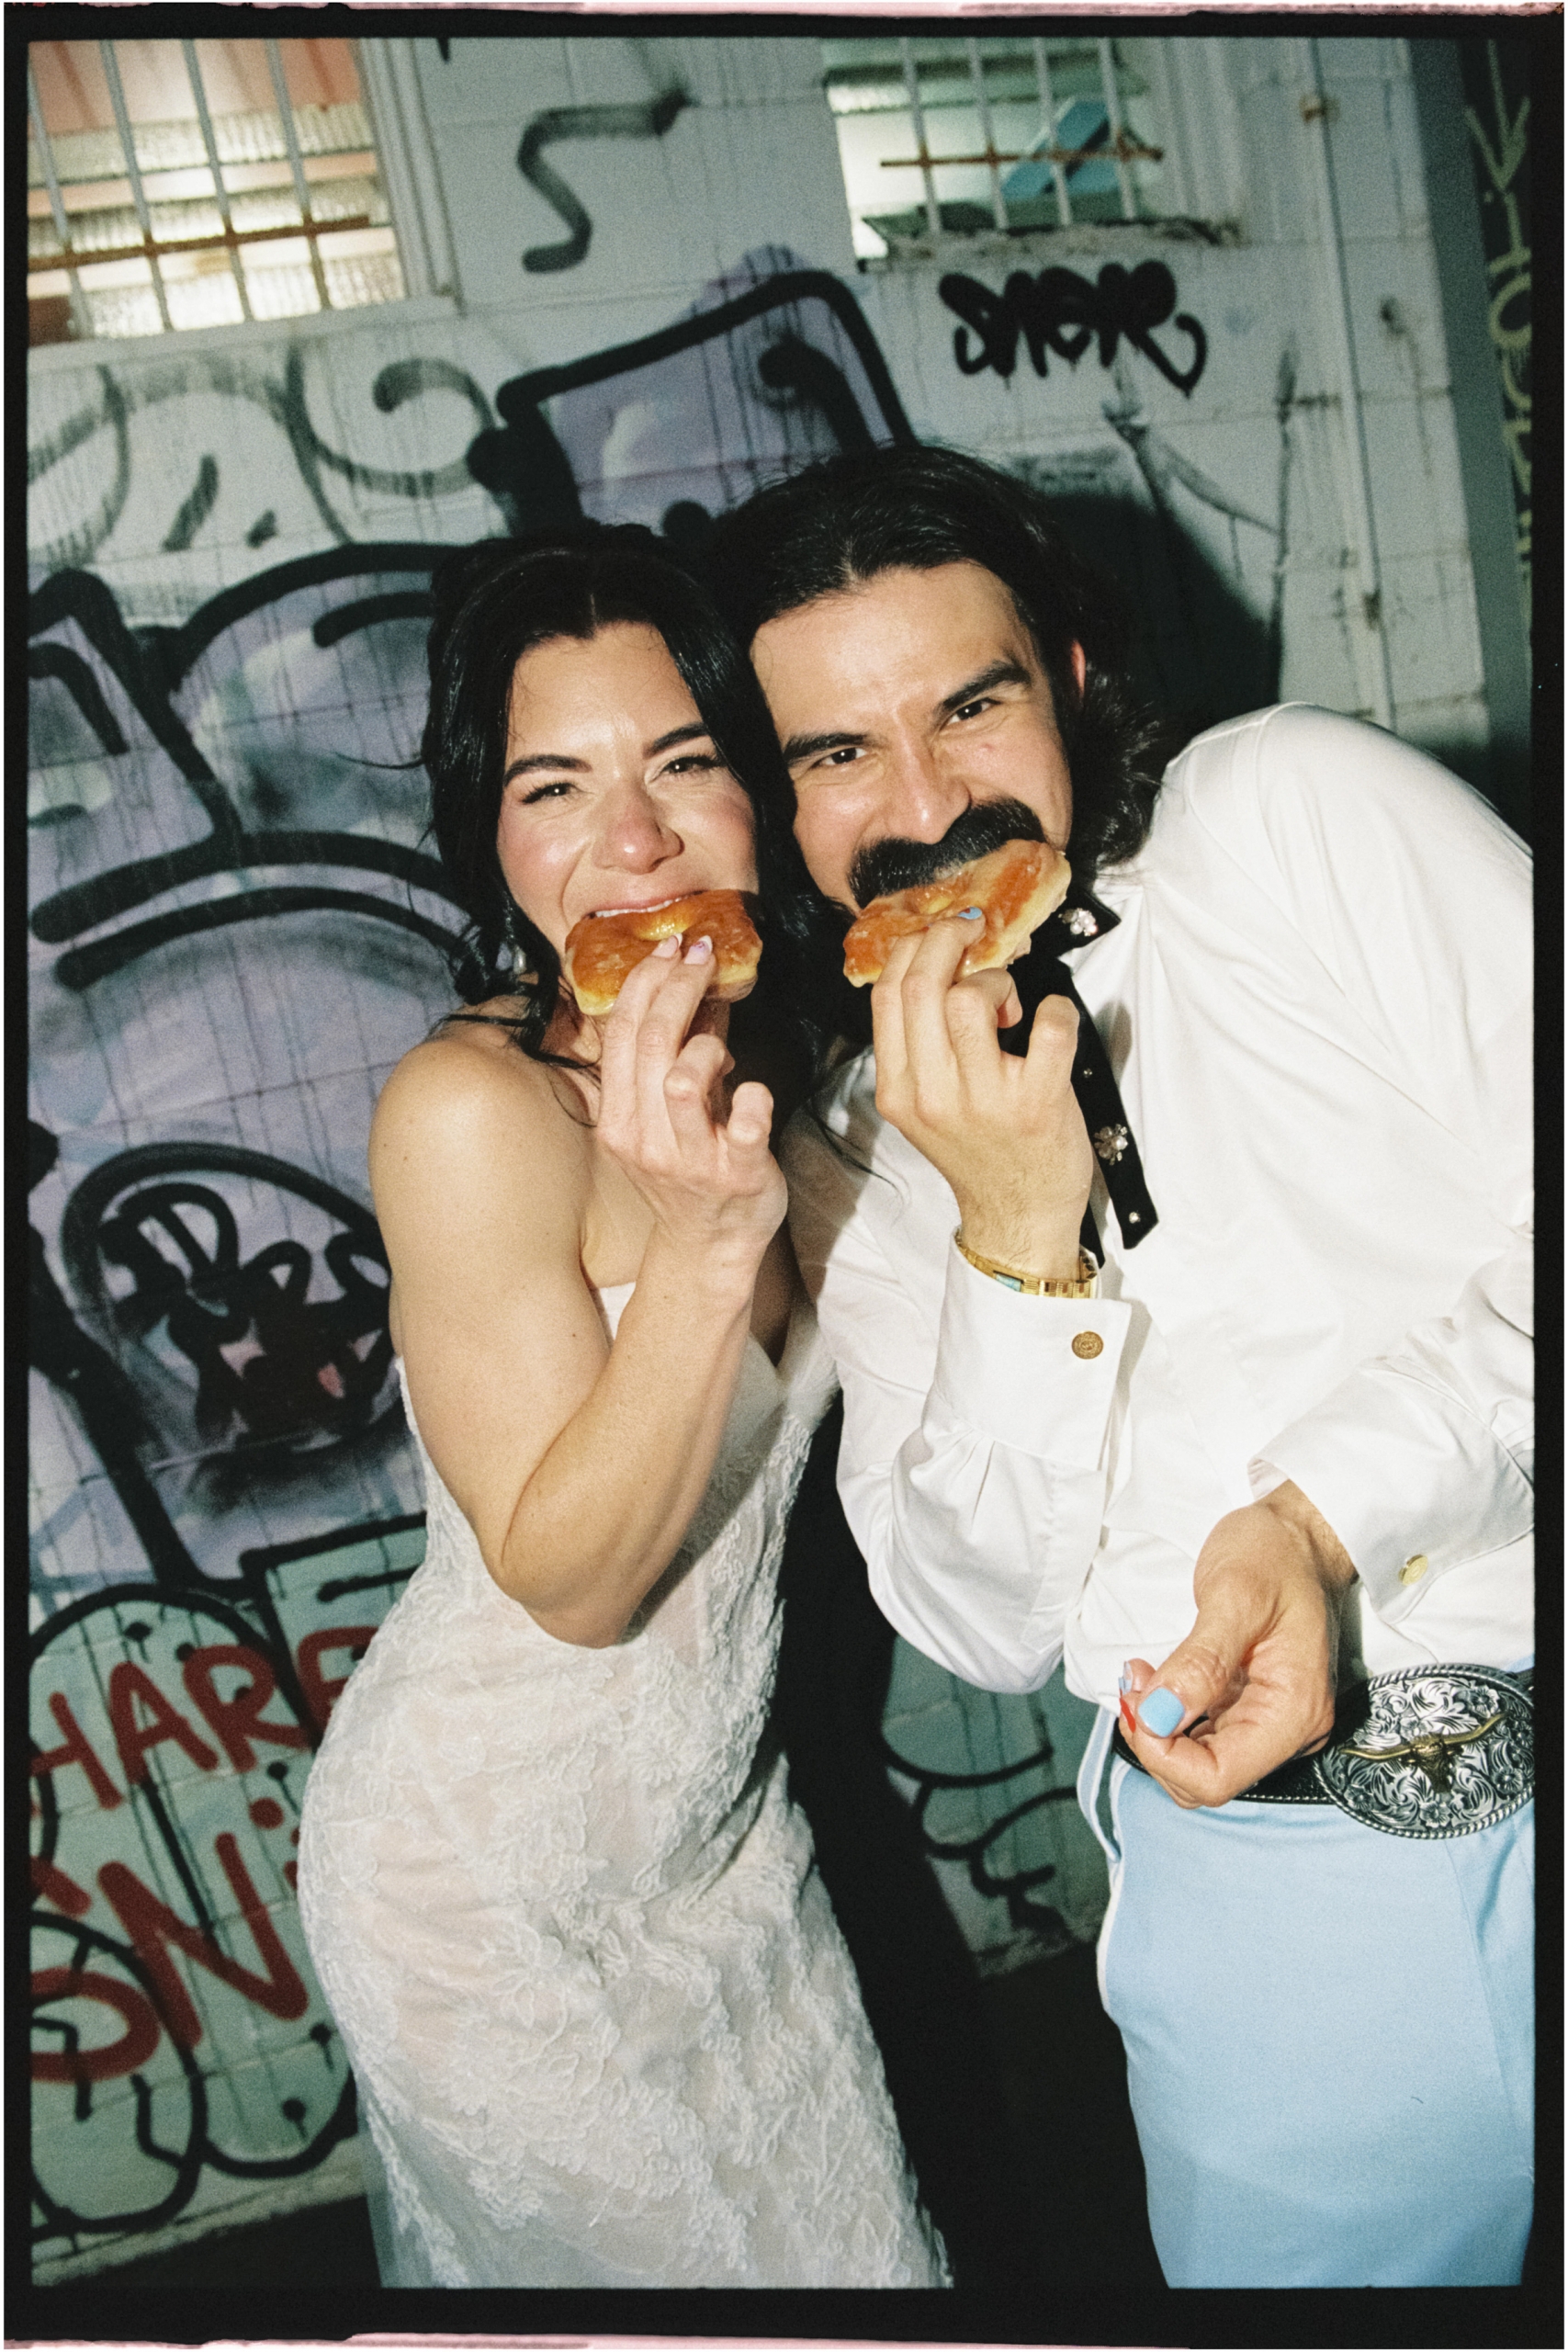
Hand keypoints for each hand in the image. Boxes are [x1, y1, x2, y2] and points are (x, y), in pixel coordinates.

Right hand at [596, 937, 785, 1274]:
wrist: (709, 1249)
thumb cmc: (689, 1174)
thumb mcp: (664, 1117)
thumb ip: (676, 1059)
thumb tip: (698, 995)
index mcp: (619, 1118)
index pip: (620, 1033)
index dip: (645, 982)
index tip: (670, 950)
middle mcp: (644, 1138)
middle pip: (651, 1043)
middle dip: (678, 987)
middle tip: (702, 957)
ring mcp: (689, 1160)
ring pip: (681, 1081)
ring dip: (705, 1046)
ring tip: (721, 1046)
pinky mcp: (737, 1176)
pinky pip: (745, 1126)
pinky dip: (754, 1098)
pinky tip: (754, 1092)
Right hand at [870, 920, 1092, 1278]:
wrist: (1019, 1216)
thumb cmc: (981, 1153)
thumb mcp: (927, 1105)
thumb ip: (921, 1047)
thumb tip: (938, 966)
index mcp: (899, 1090)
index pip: (886, 994)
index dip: (915, 947)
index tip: (942, 934)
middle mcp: (932, 1095)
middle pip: (923, 985)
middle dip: (951, 940)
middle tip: (976, 934)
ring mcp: (983, 1101)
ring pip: (971, 999)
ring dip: (997, 982)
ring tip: (1010, 1008)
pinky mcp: (1036, 1104)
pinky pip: (1048, 1027)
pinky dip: (1055, 1010)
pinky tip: (1050, 1021)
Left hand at [1119, 1482, 1354, 1806]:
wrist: (1300, 1535)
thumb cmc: (1273, 1554)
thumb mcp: (1233, 1595)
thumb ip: (1199, 1661)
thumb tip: (1158, 1716)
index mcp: (1294, 1711)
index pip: (1219, 1778)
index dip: (1163, 1756)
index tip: (1135, 1703)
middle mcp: (1289, 1730)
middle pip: (1206, 1780)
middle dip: (1155, 1741)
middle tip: (1133, 1682)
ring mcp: (1272, 1723)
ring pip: (1200, 1765)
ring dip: (1158, 1731)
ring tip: (1141, 1675)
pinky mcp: (1254, 1710)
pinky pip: (1204, 1739)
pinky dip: (1170, 1719)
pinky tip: (1157, 1680)